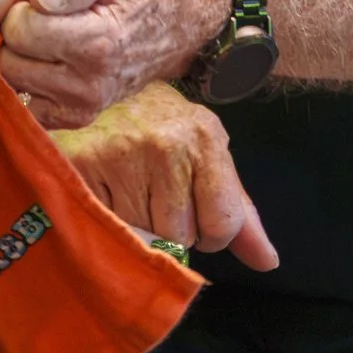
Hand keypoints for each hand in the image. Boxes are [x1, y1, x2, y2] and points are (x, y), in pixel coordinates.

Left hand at [0, 0, 230, 125]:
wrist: (186, 21)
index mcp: (98, 41)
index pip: (21, 31)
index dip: (20, 7)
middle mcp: (90, 83)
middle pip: (10, 62)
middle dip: (14, 36)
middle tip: (38, 18)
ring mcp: (86, 105)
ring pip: (13, 87)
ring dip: (18, 61)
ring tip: (42, 38)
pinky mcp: (81, 117)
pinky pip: (30, 108)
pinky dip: (28, 86)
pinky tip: (45, 62)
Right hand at [50, 84, 277, 270]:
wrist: (100, 90)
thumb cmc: (159, 129)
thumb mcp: (206, 158)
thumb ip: (239, 212)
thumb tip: (267, 262)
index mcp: (206, 138)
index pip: (222, 225)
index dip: (209, 233)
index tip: (193, 214)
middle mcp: (168, 143)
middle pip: (180, 237)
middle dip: (169, 229)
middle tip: (153, 195)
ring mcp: (124, 152)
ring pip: (143, 237)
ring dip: (136, 226)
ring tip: (127, 191)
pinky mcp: (84, 163)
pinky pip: (107, 226)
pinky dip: (105, 219)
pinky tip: (103, 192)